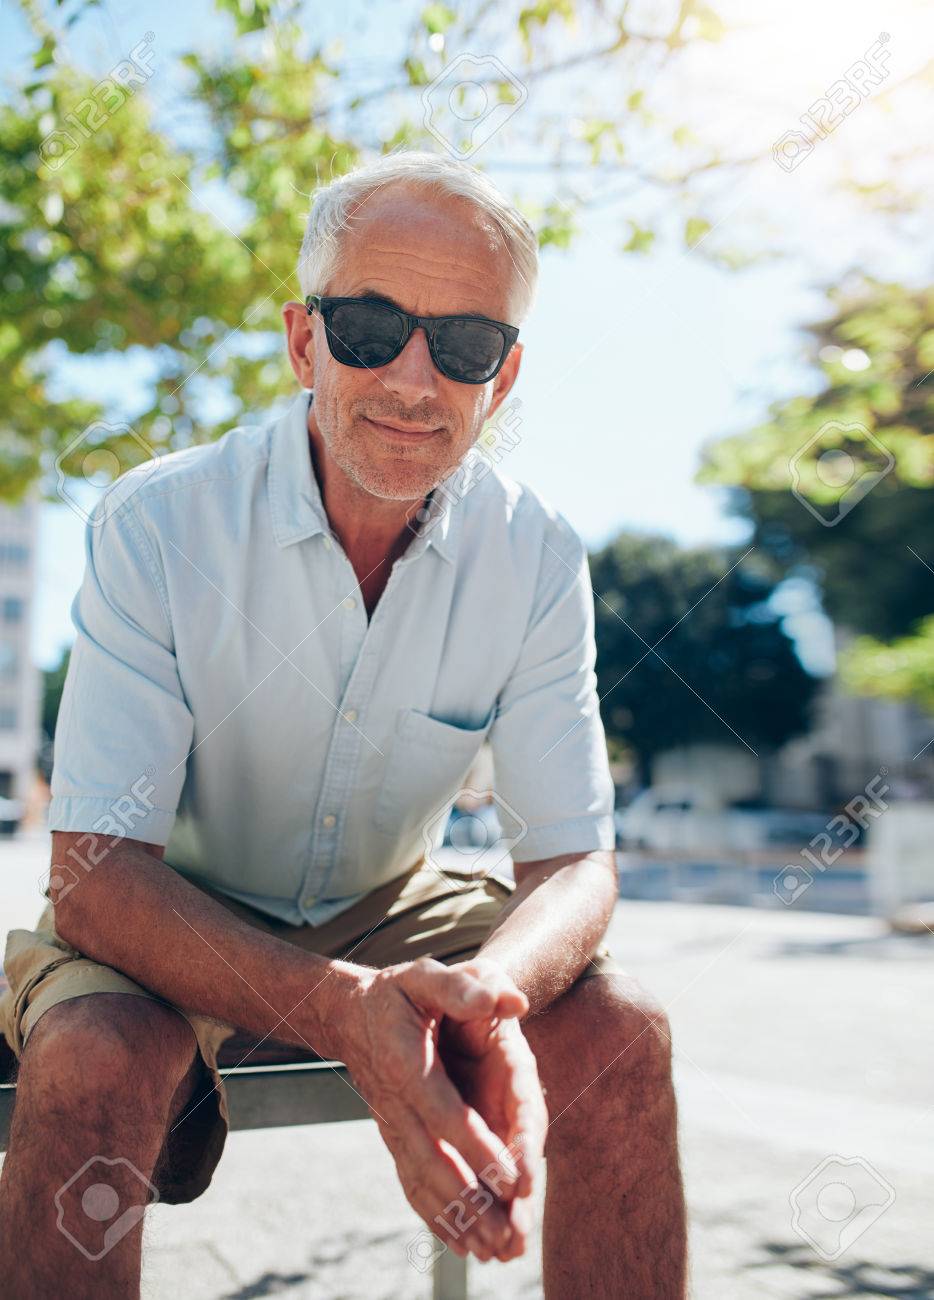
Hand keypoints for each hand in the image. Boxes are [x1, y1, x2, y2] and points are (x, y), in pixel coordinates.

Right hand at [338, 955, 533, 1261]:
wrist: (349, 1013)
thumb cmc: (399, 991)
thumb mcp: (426, 976)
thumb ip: (464, 987)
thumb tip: (511, 1000)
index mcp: (406, 1063)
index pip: (443, 1112)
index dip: (475, 1146)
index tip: (508, 1179)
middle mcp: (395, 1102)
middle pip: (432, 1160)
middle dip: (468, 1201)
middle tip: (505, 1235)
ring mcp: (391, 1125)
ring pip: (422, 1180)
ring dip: (456, 1218)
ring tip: (491, 1251)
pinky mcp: (394, 1137)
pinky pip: (411, 1183)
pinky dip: (434, 1215)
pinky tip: (460, 1244)